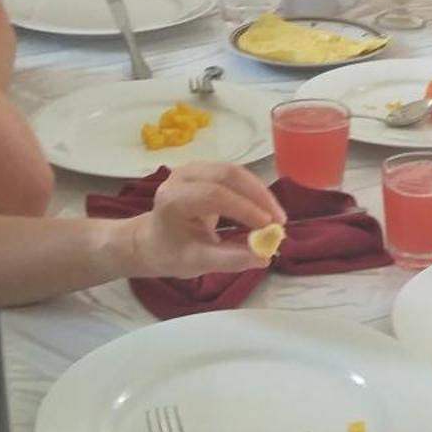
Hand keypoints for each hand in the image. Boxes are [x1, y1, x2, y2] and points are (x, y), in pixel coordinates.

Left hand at [128, 161, 284, 277]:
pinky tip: (265, 209)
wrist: (152, 240)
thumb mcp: (197, 262)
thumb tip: (264, 257)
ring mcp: (195, 169)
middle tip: (279, 222)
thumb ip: (229, 259)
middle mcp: (182, 176)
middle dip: (258, 197)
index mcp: (173, 198)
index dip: (243, 208)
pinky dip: (254, 191)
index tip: (268, 226)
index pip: (213, 195)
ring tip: (276, 217)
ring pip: (236, 172)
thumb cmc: (171, 252)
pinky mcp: (206, 170)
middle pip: (228, 175)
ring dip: (260, 193)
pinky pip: (236, 175)